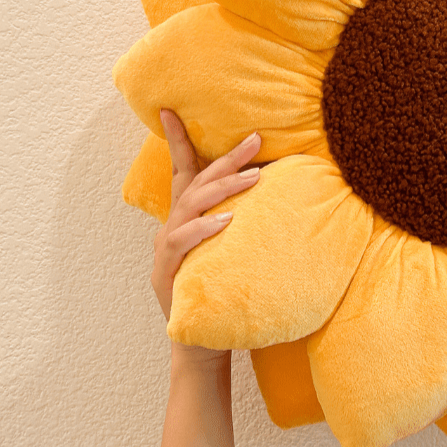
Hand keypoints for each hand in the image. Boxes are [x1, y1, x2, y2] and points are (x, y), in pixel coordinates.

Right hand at [152, 109, 261, 366]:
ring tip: (254, 178)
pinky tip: (228, 220)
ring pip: (191, 206)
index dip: (176, 139)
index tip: (171, 109)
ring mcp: (167, 248)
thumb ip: (243, 216)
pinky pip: (182, 242)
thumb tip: (280, 188)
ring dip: (223, 188)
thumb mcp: (233, 245)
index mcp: (187, 215)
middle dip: (226, 158)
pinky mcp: (167, 271)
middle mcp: (174, 225)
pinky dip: (205, 229)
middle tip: (256, 139)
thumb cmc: (221, 285)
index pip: (183, 170)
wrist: (201, 337)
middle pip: (197, 181)